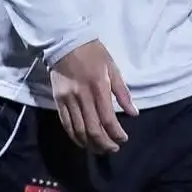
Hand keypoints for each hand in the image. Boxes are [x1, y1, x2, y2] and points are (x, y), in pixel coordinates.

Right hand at [50, 39, 138, 153]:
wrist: (65, 42)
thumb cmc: (93, 53)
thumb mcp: (112, 67)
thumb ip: (122, 92)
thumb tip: (133, 113)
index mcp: (99, 87)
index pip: (108, 119)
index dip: (116, 134)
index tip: (123, 139)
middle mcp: (82, 96)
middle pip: (93, 129)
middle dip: (104, 144)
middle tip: (112, 149)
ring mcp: (68, 99)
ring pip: (78, 130)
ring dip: (90, 144)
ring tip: (99, 149)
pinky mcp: (57, 100)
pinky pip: (66, 123)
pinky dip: (74, 136)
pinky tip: (82, 141)